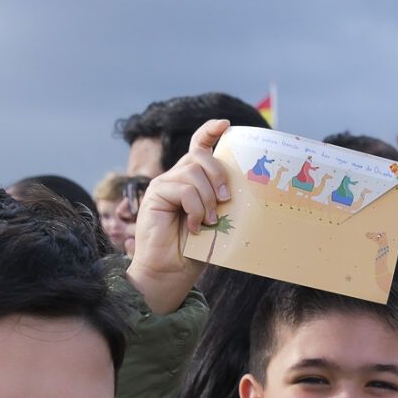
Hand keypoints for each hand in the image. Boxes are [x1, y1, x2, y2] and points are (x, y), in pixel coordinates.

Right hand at [124, 119, 232, 315]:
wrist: (169, 272)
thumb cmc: (194, 251)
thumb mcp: (215, 222)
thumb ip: (221, 202)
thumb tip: (242, 192)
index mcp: (191, 181)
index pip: (198, 146)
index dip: (210, 131)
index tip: (225, 124)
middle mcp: (176, 177)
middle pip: (200, 157)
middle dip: (219, 174)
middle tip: (225, 200)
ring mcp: (164, 184)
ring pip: (193, 174)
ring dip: (207, 199)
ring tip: (208, 222)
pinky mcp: (155, 194)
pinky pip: (183, 190)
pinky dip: (195, 209)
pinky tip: (194, 227)